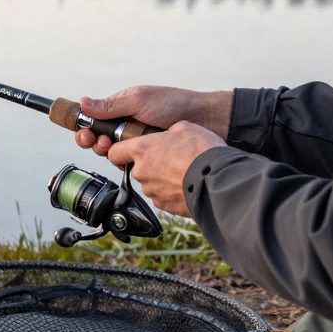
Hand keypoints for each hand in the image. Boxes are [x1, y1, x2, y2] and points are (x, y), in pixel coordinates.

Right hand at [74, 86, 231, 155]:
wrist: (205, 120)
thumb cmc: (174, 104)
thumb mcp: (140, 101)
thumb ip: (111, 105)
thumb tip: (83, 102)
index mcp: (121, 110)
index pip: (94, 122)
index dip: (86, 130)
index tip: (86, 135)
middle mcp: (126, 127)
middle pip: (100, 141)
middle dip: (98, 144)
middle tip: (106, 143)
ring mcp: (138, 143)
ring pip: (115, 155)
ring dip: (114, 154)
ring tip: (124, 149)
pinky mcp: (149, 157)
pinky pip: (132, 165)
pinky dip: (130, 165)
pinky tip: (136, 162)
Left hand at [106, 121, 225, 216]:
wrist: (218, 179)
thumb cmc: (201, 151)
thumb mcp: (185, 127)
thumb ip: (168, 131)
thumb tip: (168, 134)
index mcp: (141, 150)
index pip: (114, 153)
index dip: (121, 151)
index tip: (128, 151)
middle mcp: (141, 171)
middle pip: (136, 168)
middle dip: (149, 164)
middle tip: (170, 158)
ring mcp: (151, 190)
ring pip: (150, 182)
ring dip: (161, 178)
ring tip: (182, 171)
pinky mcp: (163, 205)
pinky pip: (162, 196)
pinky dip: (170, 191)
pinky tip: (186, 183)